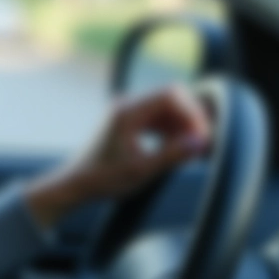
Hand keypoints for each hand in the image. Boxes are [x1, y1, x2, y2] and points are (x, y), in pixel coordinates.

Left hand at [26, 86, 211, 227]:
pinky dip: (169, 129)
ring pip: (165, 108)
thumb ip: (173, 154)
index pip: (171, 95)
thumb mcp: (143, 170)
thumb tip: (201, 142)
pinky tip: (174, 149)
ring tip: (187, 152)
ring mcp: (125, 112)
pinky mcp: (126, 121)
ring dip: (180, 125)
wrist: (77, 183)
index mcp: (127, 112)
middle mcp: (126, 106)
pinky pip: (155, 117)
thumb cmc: (105, 178)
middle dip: (189, 118)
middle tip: (198, 145)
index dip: (192, 112)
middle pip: (171, 98)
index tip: (202, 136)